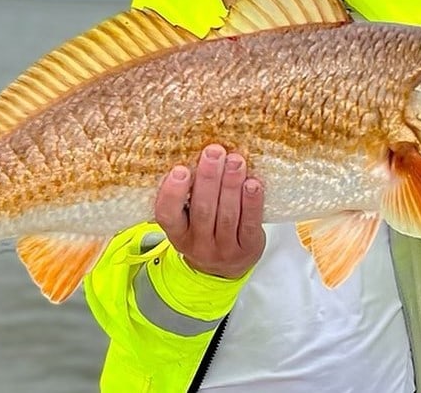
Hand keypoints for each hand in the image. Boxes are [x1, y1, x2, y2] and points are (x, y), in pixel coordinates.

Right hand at [154, 144, 265, 278]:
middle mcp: (198, 245)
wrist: (226, 269)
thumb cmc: (205, 231)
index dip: (172, 193)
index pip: (167, 215)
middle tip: (214, 152)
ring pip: (227, 215)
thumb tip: (198, 151)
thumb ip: (189, 195)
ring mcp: (224, 250)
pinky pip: (250, 224)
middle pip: (203, 211)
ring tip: (236, 160)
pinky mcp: (248, 249)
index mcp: (177, 233)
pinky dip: (251, 203)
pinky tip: (253, 183)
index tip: (180, 169)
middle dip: (208, 178)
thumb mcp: (188, 220)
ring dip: (231, 185)